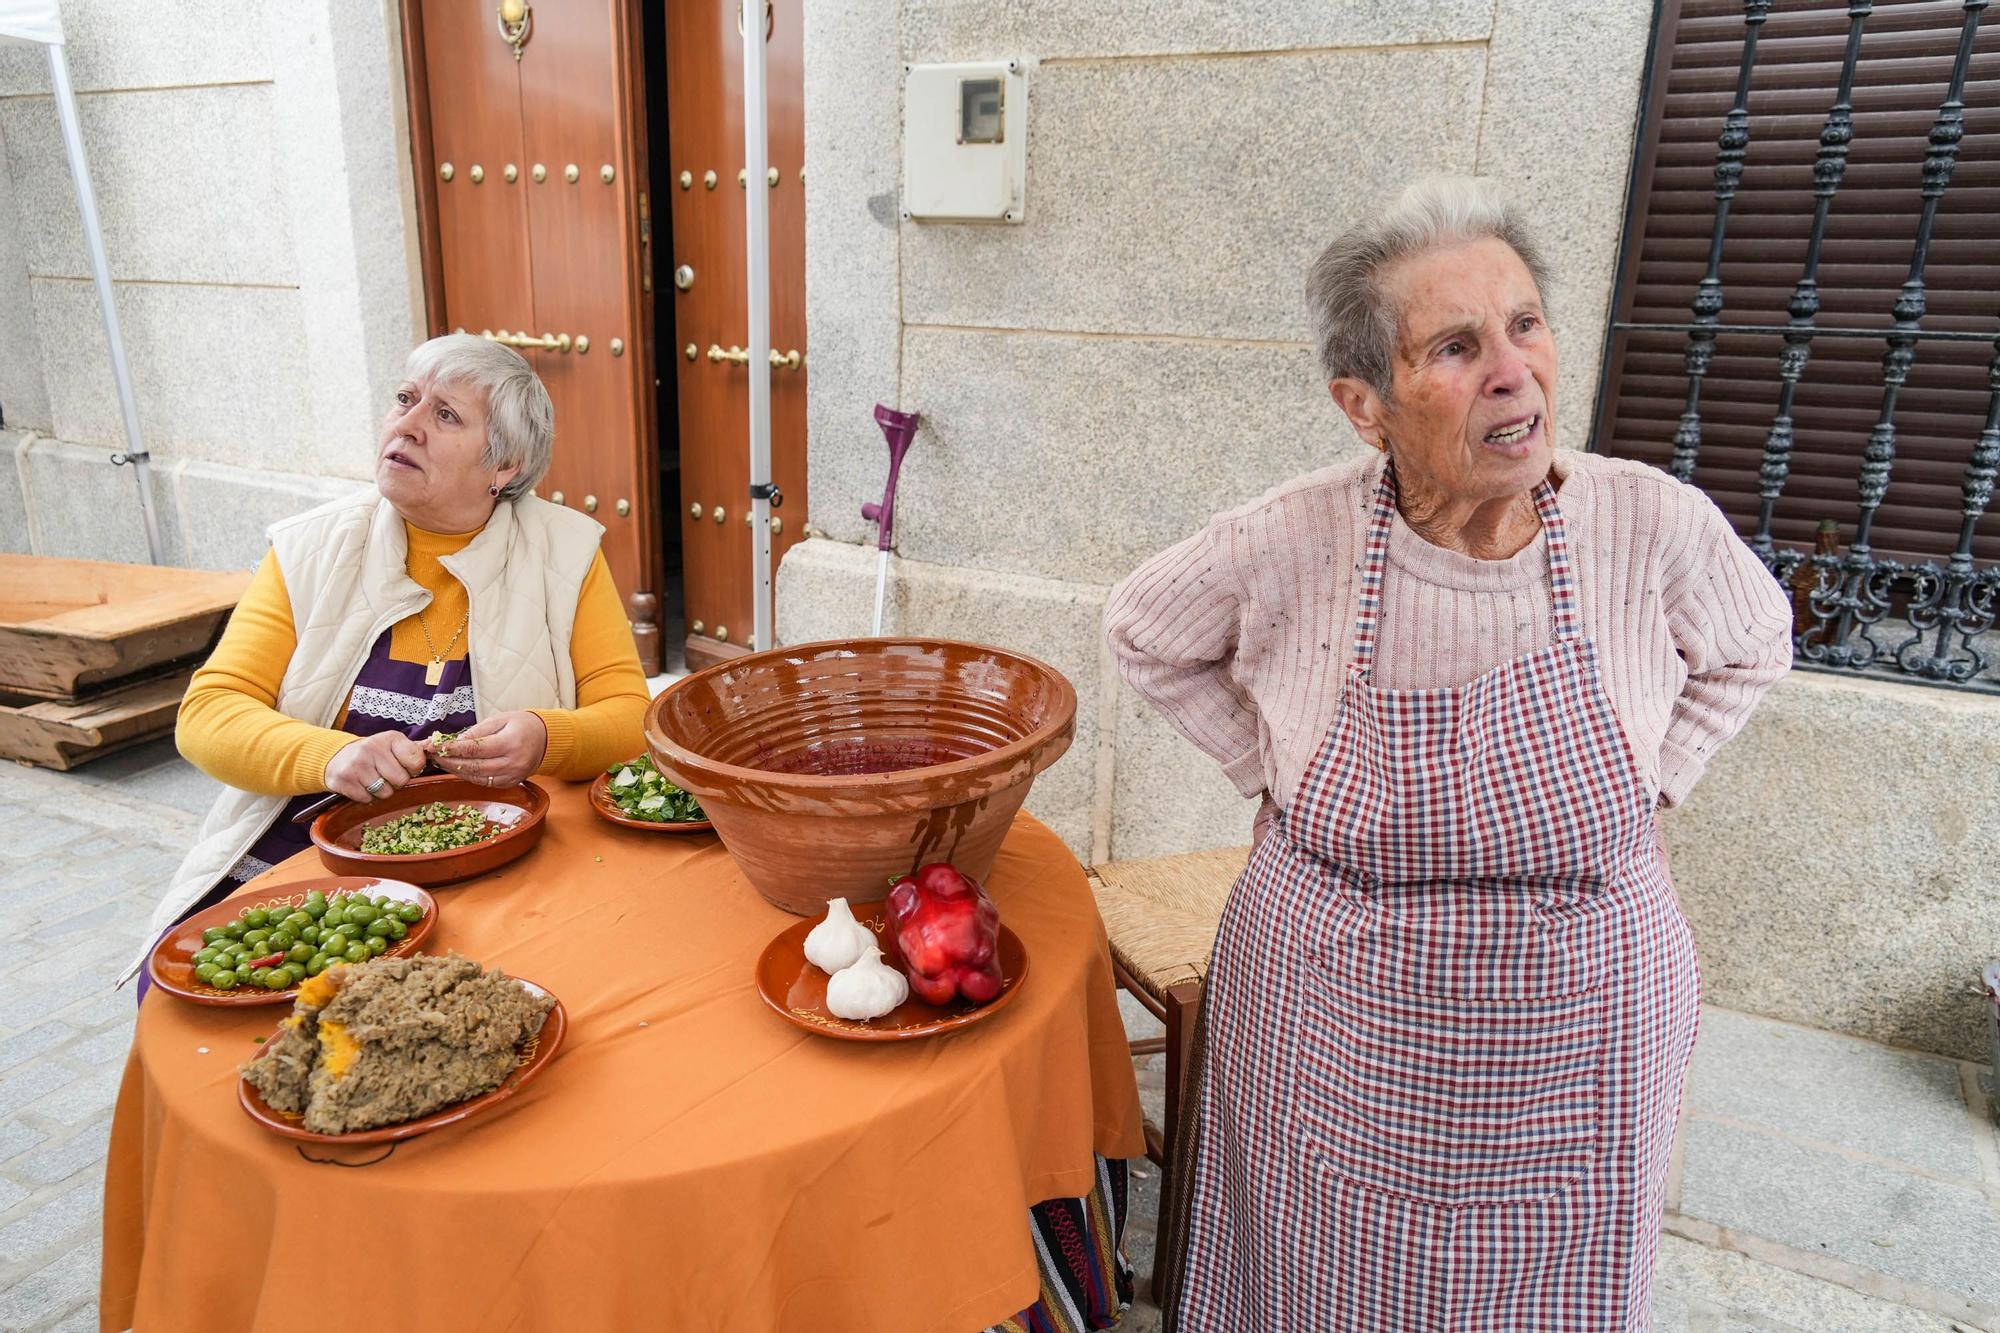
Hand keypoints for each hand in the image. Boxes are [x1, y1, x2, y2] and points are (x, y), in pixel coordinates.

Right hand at [324, 731, 428, 801]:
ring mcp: (356, 765)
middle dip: (396, 782)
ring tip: (373, 779)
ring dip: (381, 791)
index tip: (405, 766)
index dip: (413, 769)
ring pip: (385, 793)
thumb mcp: (393, 745)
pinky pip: (367, 799)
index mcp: (390, 738)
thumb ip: (414, 749)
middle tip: (386, 774)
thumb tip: (435, 745)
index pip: (417, 761)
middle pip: (401, 781)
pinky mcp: (344, 780)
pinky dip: (366, 796)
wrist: (337, 757)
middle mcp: (372, 748)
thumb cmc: (373, 753)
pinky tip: (361, 784)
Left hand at [429, 711, 547, 787]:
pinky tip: (457, 768)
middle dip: (449, 761)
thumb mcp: (500, 719)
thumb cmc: (523, 725)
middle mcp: (512, 762)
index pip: (476, 748)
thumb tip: (454, 742)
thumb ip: (477, 731)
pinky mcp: (510, 783)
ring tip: (440, 761)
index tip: (436, 745)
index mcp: (511, 742)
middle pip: (474, 765)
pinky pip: (484, 782)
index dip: (453, 748)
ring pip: (477, 777)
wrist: (547, 740)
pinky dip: (468, 776)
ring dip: (455, 770)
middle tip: (432, 755)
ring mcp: (512, 776)